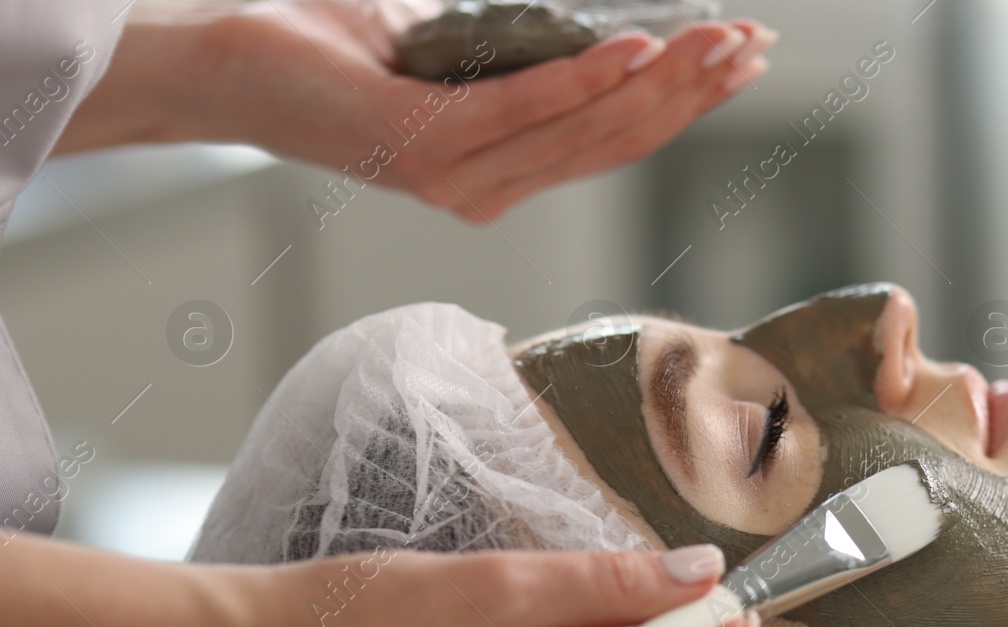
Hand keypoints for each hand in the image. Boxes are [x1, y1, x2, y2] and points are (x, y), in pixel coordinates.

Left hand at [58, 2, 775, 221]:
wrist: (225, 55)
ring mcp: (459, 177)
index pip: (616, 137)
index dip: (686, 98)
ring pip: (584, 134)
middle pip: (617, 143)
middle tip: (752, 45)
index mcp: (503, 168)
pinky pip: (521, 114)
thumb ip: (520, 50)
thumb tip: (592, 27)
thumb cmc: (330, 46)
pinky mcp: (424, 149)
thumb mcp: (450, 41)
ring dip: (657, 81)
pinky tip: (633, 45)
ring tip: (713, 38)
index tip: (745, 55)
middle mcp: (490, 187)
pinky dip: (582, 80)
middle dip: (693, 92)